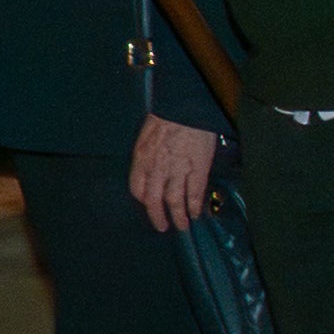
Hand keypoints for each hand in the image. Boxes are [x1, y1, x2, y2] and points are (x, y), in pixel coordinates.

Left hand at [131, 117, 217, 233]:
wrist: (187, 107)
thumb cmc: (168, 115)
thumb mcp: (147, 134)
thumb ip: (148, 153)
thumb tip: (153, 163)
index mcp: (142, 159)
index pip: (137, 188)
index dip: (143, 200)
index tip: (149, 204)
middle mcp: (157, 169)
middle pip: (153, 200)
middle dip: (158, 216)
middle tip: (163, 227)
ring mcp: (177, 170)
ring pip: (174, 201)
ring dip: (178, 216)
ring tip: (183, 225)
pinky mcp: (197, 169)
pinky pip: (194, 193)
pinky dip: (195, 206)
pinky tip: (197, 213)